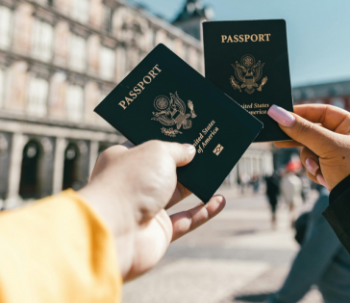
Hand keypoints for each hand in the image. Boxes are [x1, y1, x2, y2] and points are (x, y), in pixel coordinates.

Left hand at [78, 140, 225, 280]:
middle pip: (164, 170)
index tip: (186, 131)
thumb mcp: (158, 152)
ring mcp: (146, 208)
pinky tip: (220, 201)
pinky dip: (204, 211)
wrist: (116, 231)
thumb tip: (190, 151)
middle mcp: (133, 183)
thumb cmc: (131, 182)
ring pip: (177, 194)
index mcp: (123, 160)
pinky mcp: (159, 232)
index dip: (166, 138)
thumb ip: (177, 150)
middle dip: (186, 162)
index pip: (146, 145)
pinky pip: (186, 220)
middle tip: (207, 150)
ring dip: (197, 185)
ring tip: (218, 172)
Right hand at [268, 104, 349, 189]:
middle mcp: (348, 140)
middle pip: (314, 133)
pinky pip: (315, 166)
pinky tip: (324, 179)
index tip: (282, 115)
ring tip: (318, 169)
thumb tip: (276, 113)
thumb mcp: (328, 146)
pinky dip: (316, 172)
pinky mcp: (334, 173)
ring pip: (311, 151)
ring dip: (310, 161)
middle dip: (301, 141)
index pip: (323, 112)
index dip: (303, 113)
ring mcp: (340, 158)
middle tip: (278, 141)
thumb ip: (302, 130)